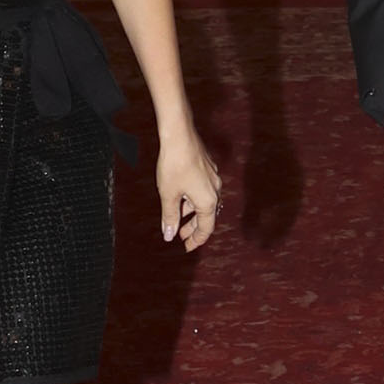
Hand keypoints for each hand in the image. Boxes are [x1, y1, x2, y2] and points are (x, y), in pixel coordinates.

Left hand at [157, 123, 220, 251]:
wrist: (180, 136)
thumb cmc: (174, 166)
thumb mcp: (169, 195)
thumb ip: (170, 217)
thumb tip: (169, 235)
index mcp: (207, 201)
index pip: (206, 228)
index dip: (196, 240)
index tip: (186, 247)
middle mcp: (215, 191)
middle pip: (207, 216)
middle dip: (193, 228)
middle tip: (181, 236)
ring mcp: (213, 179)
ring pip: (205, 203)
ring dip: (192, 213)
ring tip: (178, 218)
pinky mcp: (208, 169)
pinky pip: (204, 191)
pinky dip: (193, 200)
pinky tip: (181, 197)